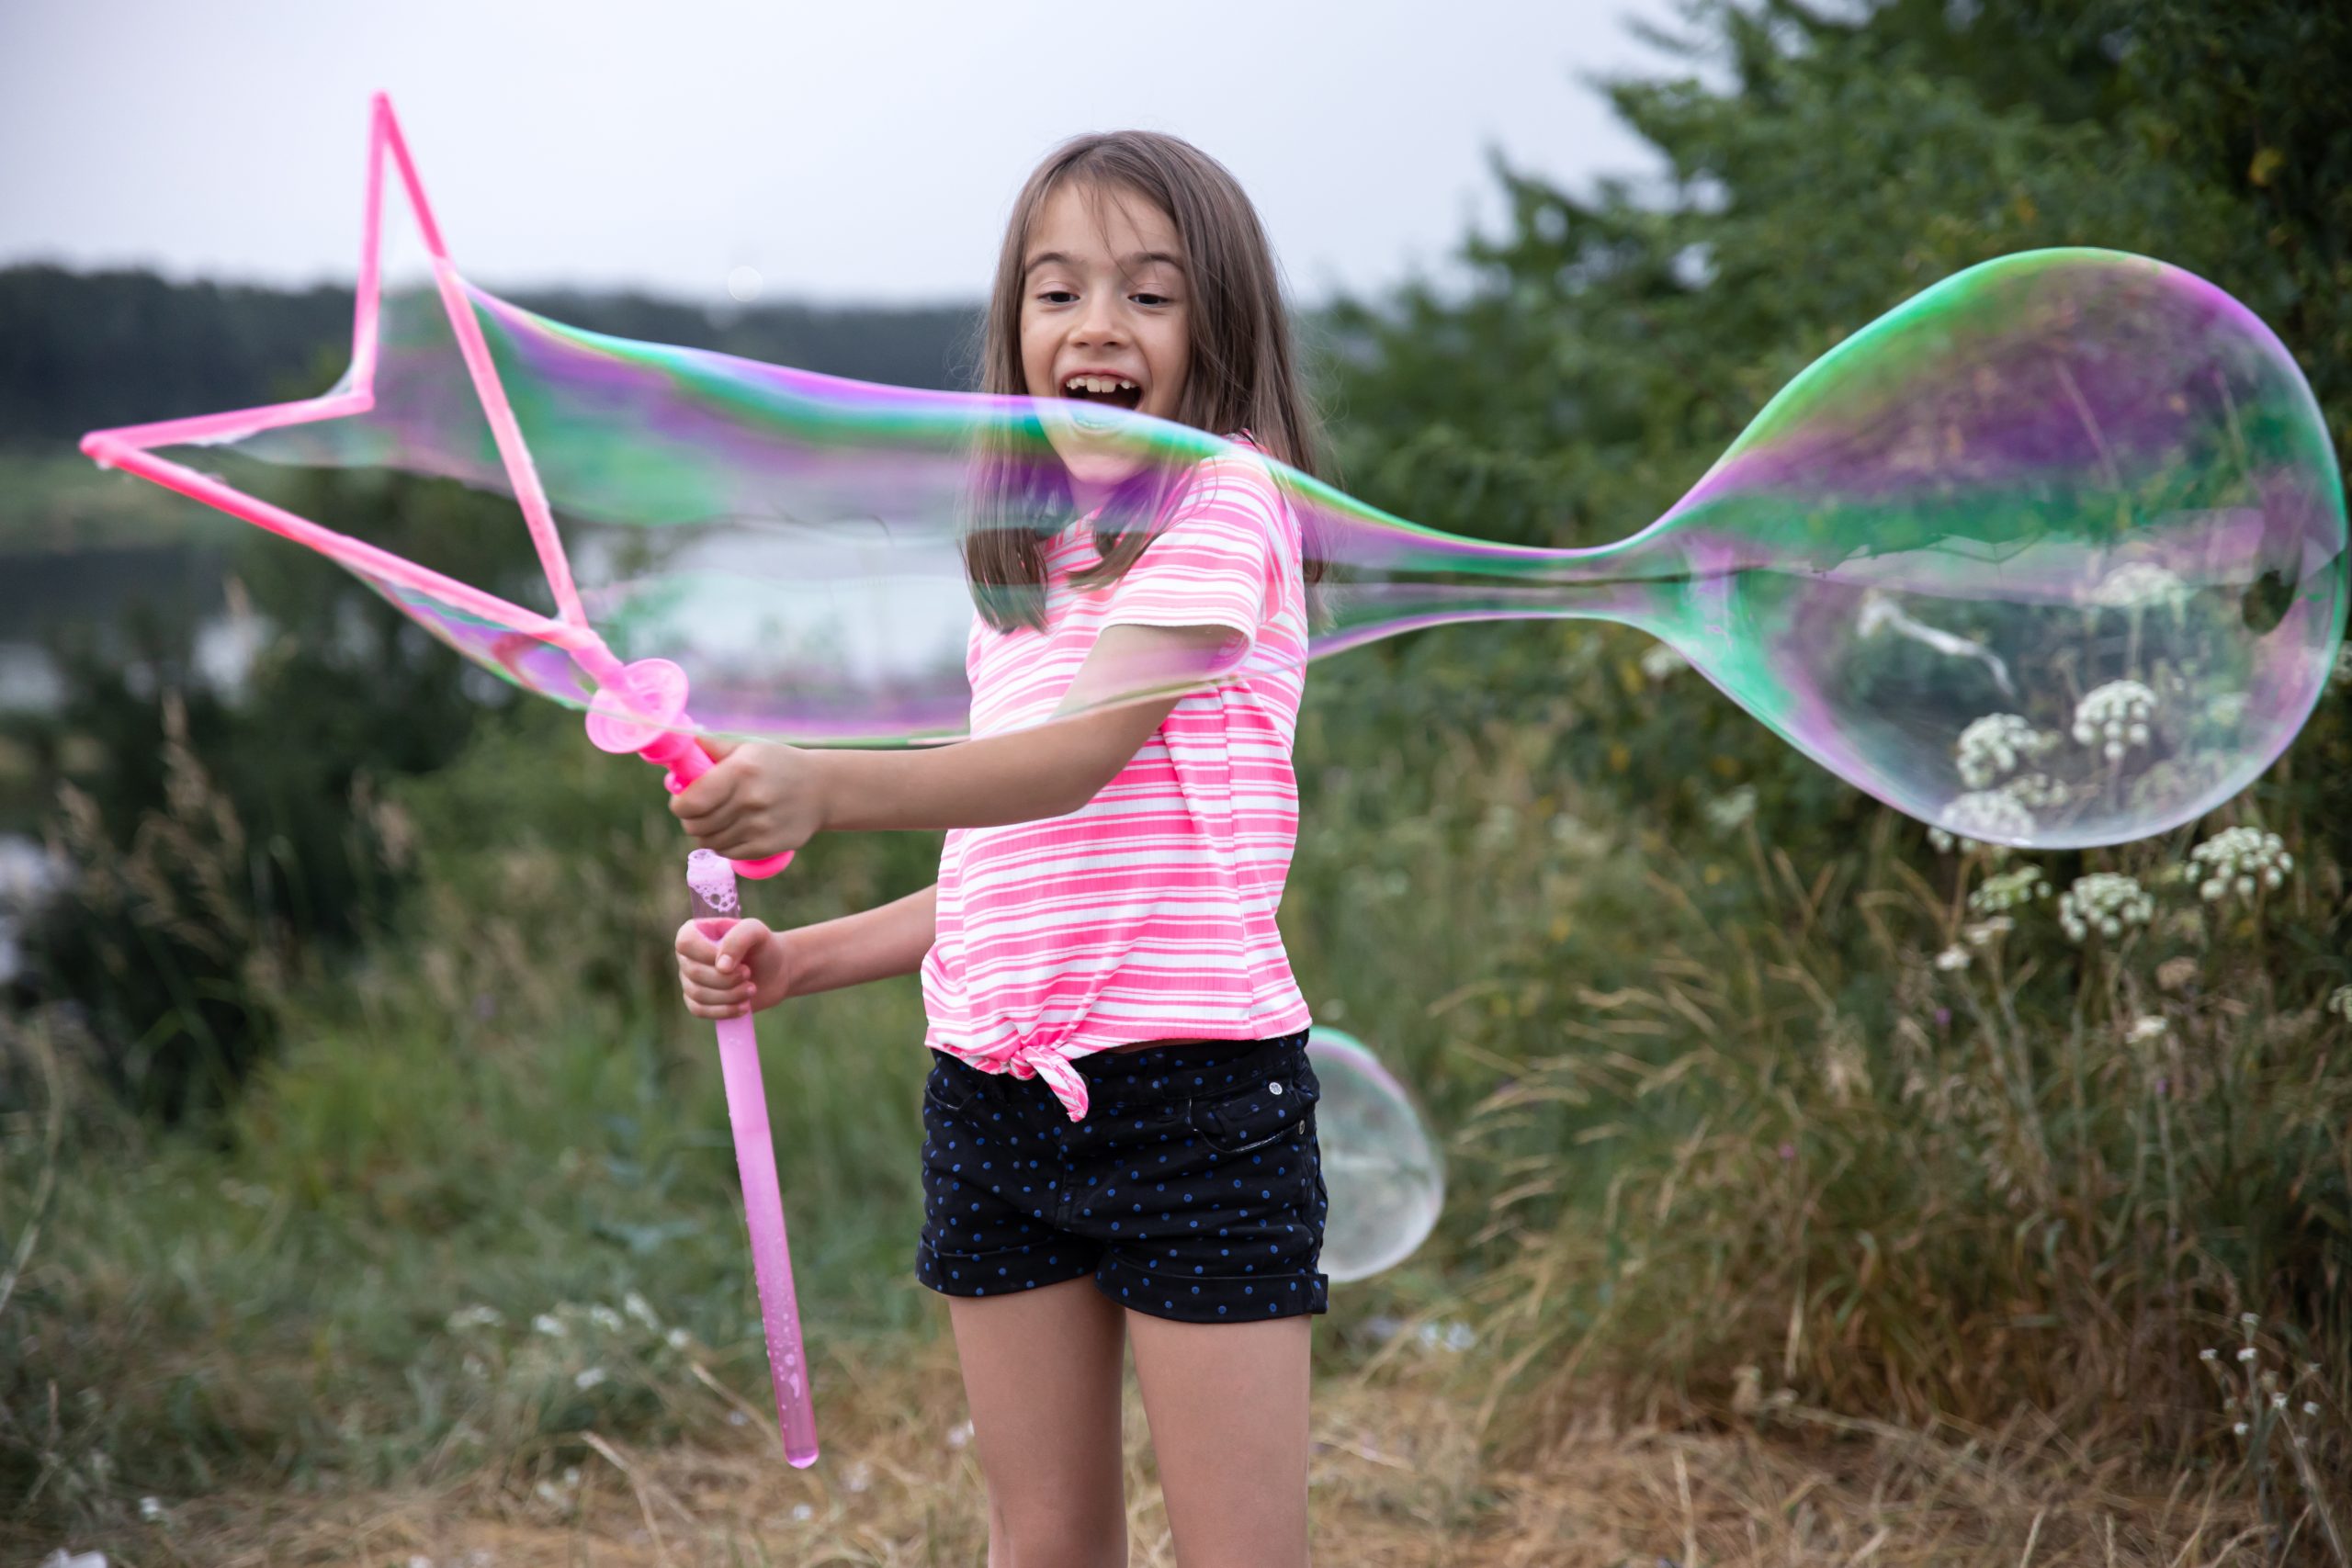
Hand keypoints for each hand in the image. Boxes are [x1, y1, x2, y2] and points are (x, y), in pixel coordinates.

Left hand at [670, 739, 829, 859]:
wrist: (822, 790)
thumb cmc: (778, 765)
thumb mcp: (748, 749)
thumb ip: (712, 748)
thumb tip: (679, 740)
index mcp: (740, 772)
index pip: (691, 803)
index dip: (680, 805)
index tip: (683, 801)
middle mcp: (749, 801)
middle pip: (696, 826)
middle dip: (691, 820)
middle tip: (699, 812)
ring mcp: (759, 827)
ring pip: (710, 843)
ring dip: (707, 834)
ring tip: (719, 821)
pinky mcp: (767, 847)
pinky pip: (728, 854)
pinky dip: (724, 846)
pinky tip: (734, 832)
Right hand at [675, 917, 792, 1018]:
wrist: (775, 970)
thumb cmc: (762, 946)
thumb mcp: (756, 931)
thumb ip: (738, 939)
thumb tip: (721, 967)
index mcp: (695, 932)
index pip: (685, 942)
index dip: (707, 954)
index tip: (736, 960)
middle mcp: (688, 956)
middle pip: (693, 972)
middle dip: (727, 978)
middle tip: (749, 973)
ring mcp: (690, 980)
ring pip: (697, 994)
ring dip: (729, 995)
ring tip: (752, 989)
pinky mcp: (698, 1001)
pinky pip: (699, 1010)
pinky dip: (724, 1011)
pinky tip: (744, 1006)